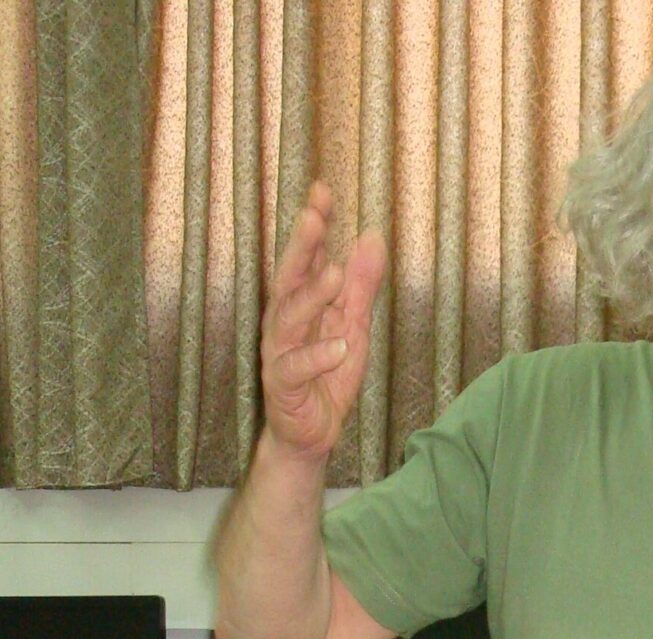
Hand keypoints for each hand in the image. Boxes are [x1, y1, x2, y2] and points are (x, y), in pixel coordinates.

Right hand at [260, 182, 386, 462]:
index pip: (306, 256)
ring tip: (335, 273)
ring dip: (312, 295)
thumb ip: (362, 286)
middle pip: (288, 277)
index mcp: (301, 302)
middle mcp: (284, 321)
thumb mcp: (354, 325)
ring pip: (289, 317)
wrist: (311, 434)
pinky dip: (318, 356)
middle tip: (314, 217)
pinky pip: (296, 367)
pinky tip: (340, 346)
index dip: (313, 224)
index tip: (323, 190)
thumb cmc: (328, 375)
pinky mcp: (282, 385)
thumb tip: (372, 237)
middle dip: (301, 247)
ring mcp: (280, 352)